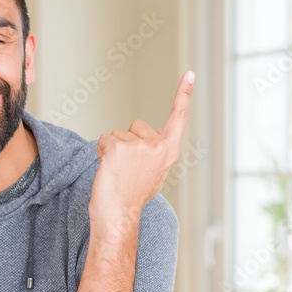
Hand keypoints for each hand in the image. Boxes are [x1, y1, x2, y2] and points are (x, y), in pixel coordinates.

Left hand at [89, 70, 193, 229]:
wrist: (119, 217)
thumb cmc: (133, 198)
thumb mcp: (154, 173)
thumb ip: (155, 153)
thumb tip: (151, 139)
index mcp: (168, 152)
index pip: (178, 118)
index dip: (183, 95)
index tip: (190, 74)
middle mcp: (157, 147)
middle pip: (137, 125)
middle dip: (128, 141)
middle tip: (127, 169)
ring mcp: (138, 147)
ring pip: (117, 134)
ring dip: (112, 149)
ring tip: (117, 173)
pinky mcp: (117, 149)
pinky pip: (104, 140)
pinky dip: (101, 152)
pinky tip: (107, 170)